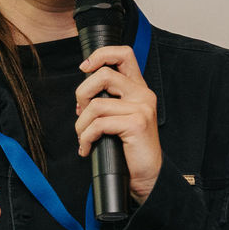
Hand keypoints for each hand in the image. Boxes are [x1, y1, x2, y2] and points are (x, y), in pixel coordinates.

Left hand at [75, 45, 161, 201]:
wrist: (148, 176)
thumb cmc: (129, 149)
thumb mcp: (119, 118)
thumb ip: (108, 101)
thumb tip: (82, 96)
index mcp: (138, 88)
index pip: (123, 53)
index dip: (100, 55)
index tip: (84, 68)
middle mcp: (143, 94)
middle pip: (103, 74)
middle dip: (82, 93)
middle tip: (80, 113)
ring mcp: (142, 108)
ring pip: (96, 104)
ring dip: (81, 124)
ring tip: (84, 137)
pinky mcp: (137, 123)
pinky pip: (98, 124)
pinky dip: (86, 138)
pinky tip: (87, 148)